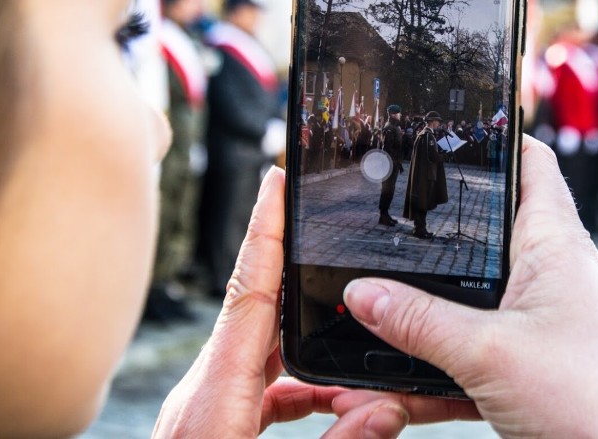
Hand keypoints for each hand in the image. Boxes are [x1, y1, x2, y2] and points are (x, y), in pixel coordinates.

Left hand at [152, 167, 410, 437]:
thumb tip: (390, 408)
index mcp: (217, 394)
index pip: (249, 289)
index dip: (265, 229)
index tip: (276, 182)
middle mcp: (208, 388)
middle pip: (258, 302)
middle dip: (292, 258)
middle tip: (322, 218)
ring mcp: (209, 400)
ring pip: (262, 342)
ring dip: (305, 327)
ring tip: (351, 317)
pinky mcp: (215, 417)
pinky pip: (259, 378)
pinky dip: (296, 377)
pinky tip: (330, 394)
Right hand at [342, 135, 597, 437]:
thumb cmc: (595, 404)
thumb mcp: (491, 354)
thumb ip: (420, 323)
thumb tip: (362, 294)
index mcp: (554, 246)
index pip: (532, 163)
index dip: (497, 135)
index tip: (450, 125)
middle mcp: (549, 274)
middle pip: (488, 228)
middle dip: (439, 227)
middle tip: (386, 215)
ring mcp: (539, 320)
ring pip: (471, 296)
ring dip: (428, 306)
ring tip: (379, 303)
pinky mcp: (528, 363)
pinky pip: (471, 349)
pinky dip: (435, 362)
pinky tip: (397, 384)